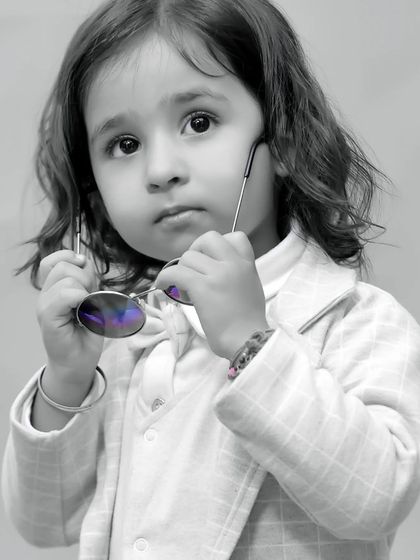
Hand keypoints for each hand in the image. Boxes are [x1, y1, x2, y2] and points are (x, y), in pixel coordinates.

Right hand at [36, 250, 103, 383]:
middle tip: (90, 299)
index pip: (57, 258)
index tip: (88, 278)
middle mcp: (46, 293)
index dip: (75, 260)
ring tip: (86, 309)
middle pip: (64, 265)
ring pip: (67, 278)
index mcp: (55, 287)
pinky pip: (66, 294)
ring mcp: (44, 304)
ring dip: (84, 290)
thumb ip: (88, 281)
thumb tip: (85, 261)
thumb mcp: (92, 300)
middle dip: (85, 277)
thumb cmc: (86, 333)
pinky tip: (83, 313)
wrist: (78, 362)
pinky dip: (81, 299)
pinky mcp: (47, 317)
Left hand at [155, 231, 269, 359]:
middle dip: (196, 250)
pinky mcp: (202, 286)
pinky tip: (163, 286)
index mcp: (247, 265)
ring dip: (181, 269)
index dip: (219, 245)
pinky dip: (165, 278)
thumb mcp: (252, 289)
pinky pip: (175, 272)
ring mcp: (217, 273)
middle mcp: (233, 264)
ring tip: (181, 286)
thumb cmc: (249, 323)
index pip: (236, 237)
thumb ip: (237, 276)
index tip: (210, 260)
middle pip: (208, 238)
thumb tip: (215, 274)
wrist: (248, 340)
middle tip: (192, 269)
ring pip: (188, 257)